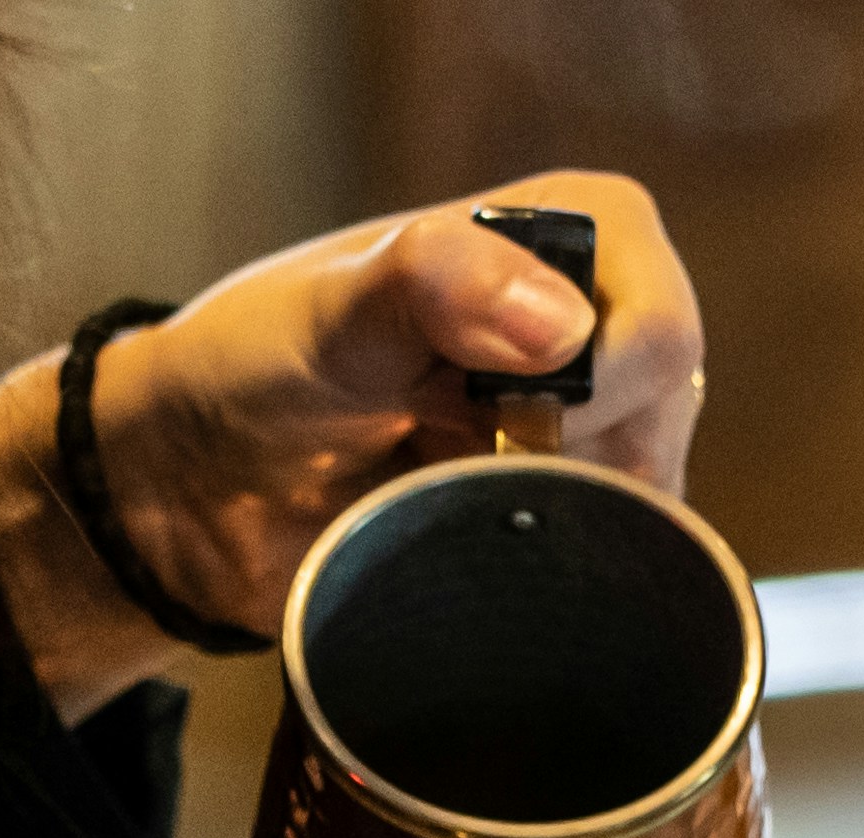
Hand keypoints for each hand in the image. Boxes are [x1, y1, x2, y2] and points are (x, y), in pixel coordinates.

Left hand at [0, 170, 709, 721]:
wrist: (199, 490)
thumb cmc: (254, 367)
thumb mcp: (327, 312)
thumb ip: (429, 283)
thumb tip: (563, 329)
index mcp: (570, 236)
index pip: (661, 327)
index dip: (598, 390)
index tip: (500, 412)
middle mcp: (602, 327)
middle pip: (663, 429)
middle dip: (571, 467)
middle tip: (462, 461)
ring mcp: (590, 433)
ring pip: (647, 507)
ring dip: (559, 529)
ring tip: (455, 503)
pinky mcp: (565, 522)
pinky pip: (614, 567)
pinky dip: (558, 575)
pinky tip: (485, 558)